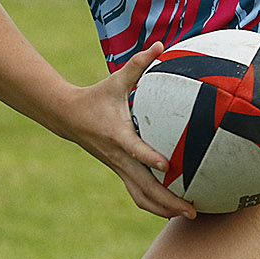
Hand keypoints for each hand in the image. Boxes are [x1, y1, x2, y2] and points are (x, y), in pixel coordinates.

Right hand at [71, 44, 196, 218]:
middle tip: (192, 209)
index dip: (150, 158)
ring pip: (141, 196)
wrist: (68, 117)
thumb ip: (138, 64)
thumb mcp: (116, 80)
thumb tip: (159, 44)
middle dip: (168, 200)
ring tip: (187, 214)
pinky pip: (137, 193)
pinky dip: (154, 203)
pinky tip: (173, 206)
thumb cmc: (97, 96)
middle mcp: (119, 157)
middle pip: (143, 186)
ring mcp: (119, 167)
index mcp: (118, 136)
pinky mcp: (119, 171)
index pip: (135, 150)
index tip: (168, 165)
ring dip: (163, 208)